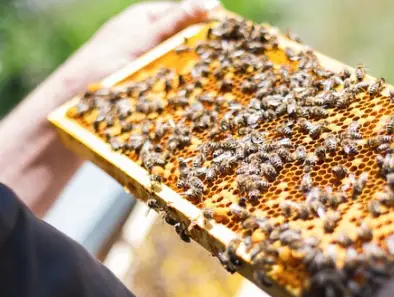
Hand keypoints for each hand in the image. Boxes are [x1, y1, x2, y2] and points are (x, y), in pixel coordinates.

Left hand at [56, 0, 219, 95]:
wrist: (72, 100)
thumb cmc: (104, 61)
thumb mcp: (144, 36)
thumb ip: (176, 20)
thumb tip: (211, 2)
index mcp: (147, 17)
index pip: (186, 13)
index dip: (208, 22)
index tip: (231, 34)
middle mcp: (148, 37)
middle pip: (185, 39)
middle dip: (204, 49)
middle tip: (228, 61)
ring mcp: (147, 61)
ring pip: (180, 63)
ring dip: (195, 72)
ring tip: (218, 81)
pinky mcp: (146, 85)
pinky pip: (171, 83)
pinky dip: (183, 88)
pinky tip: (195, 96)